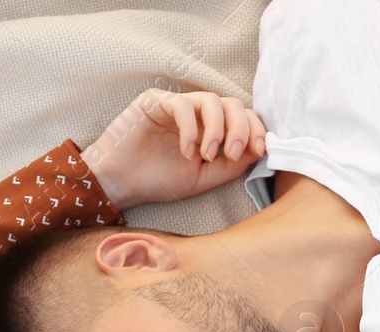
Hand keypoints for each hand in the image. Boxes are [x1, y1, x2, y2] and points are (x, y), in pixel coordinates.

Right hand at [82, 88, 267, 208]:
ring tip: (205, 155)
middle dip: (239, 128)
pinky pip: (182, 104)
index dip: (255, 129)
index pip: (242, 117)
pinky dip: (190, 129)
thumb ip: (230, 166)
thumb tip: (260, 150)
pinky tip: (185, 151)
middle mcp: (196, 114)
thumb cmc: (158, 181)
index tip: (259, 149)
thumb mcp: (202, 179)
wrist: (120, 183)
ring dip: (216, 129)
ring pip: (211, 99)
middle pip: (232, 104)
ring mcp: (177, 105)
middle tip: (232, 154)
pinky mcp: (156, 101)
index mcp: (210, 130)